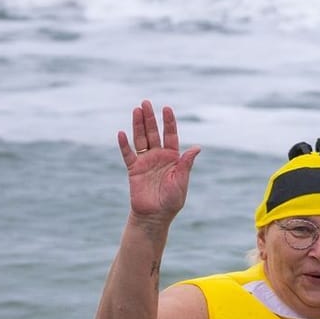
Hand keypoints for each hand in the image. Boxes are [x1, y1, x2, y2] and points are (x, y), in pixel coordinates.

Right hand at [118, 100, 199, 227]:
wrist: (155, 216)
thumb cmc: (171, 200)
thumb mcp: (181, 180)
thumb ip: (186, 163)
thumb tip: (197, 147)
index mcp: (173, 158)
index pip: (171, 136)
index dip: (169, 122)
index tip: (167, 107)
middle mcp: (158, 157)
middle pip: (153, 133)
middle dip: (150, 118)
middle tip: (145, 102)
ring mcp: (145, 162)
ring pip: (140, 139)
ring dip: (138, 125)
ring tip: (136, 110)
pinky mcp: (133, 169)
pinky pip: (127, 154)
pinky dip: (124, 144)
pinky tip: (122, 133)